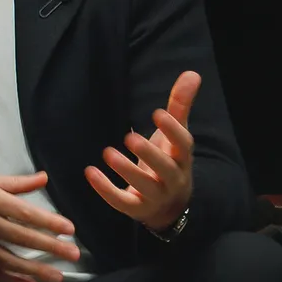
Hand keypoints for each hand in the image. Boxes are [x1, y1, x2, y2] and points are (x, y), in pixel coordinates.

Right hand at [0, 171, 79, 281]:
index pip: (24, 212)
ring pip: (7, 258)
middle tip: (72, 253)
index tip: (69, 228)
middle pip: (20, 236)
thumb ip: (17, 182)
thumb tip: (43, 177)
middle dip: (49, 246)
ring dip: (32, 269)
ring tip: (55, 276)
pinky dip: (9, 280)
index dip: (48, 221)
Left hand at [85, 70, 197, 230]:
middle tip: (130, 138)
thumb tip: (192, 73)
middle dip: (149, 154)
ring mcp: (155, 196)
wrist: (170, 206)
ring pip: (143, 186)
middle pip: (165, 168)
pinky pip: (122, 202)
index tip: (158, 113)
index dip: (173, 130)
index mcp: (182, 158)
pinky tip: (90, 172)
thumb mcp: (175, 135)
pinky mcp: (137, 208)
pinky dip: (105, 189)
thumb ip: (180, 106)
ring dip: (126, 170)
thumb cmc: (170, 160)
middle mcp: (173, 179)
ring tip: (107, 152)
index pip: (183, 145)